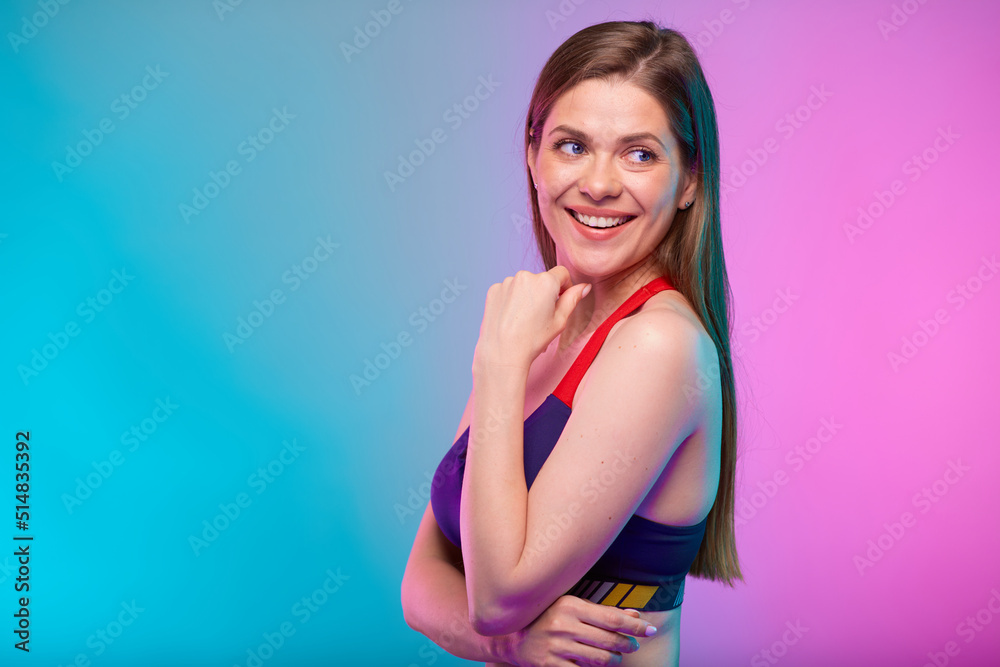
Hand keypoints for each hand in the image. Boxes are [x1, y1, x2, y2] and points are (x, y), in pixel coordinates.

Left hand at [474, 267, 590, 373]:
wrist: (503, 352)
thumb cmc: (533, 339)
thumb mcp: (560, 321)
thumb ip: (573, 299)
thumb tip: (584, 287)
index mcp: (545, 282)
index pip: (562, 273)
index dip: (565, 287)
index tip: (560, 300)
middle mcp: (525, 276)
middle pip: (541, 279)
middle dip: (544, 293)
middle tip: (540, 316)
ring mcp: (507, 282)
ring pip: (524, 284)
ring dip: (527, 295)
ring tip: (524, 318)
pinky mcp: (494, 289)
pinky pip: (508, 289)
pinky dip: (511, 299)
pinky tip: (511, 317)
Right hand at [502, 595, 654, 665]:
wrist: (511, 636)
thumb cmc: (547, 616)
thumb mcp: (573, 606)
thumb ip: (603, 611)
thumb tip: (634, 615)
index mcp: (571, 605)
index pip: (612, 618)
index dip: (635, 625)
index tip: (650, 629)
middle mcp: (564, 625)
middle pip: (609, 639)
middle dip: (627, 644)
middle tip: (633, 645)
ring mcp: (557, 647)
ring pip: (599, 659)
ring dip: (614, 659)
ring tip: (616, 657)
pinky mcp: (551, 665)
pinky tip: (601, 666)